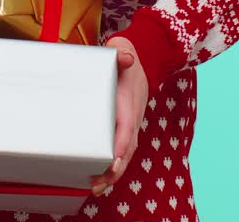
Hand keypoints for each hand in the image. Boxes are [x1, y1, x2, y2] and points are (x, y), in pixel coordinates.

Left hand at [89, 37, 148, 195]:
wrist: (143, 60)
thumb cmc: (126, 58)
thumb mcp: (123, 49)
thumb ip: (123, 52)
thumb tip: (127, 59)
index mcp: (128, 101)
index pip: (127, 126)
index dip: (122, 143)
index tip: (115, 159)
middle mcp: (132, 117)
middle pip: (128, 148)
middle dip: (115, 169)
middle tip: (98, 185)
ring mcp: (130, 125)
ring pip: (125, 154)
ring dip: (112, 173)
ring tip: (95, 188)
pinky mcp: (124, 128)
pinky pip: (120, 150)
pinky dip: (112, 166)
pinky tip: (98, 177)